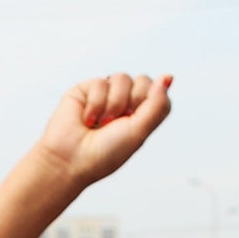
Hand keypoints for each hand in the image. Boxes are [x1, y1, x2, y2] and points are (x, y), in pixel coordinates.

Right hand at [30, 73, 173, 192]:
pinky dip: (96, 105)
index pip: (159, 91)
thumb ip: (157, 105)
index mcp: (141, 114)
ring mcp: (106, 94)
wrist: (70, 160)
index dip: (150, 102)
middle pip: (143, 81)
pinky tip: (87, 120)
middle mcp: (125, 102)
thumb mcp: (139, 131)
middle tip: (118, 122)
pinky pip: (101, 83)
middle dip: (132, 102)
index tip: (136, 120)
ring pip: (123, 78)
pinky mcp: (87, 89)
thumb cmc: (105, 154)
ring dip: (113, 105)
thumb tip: (168, 76)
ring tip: (101, 123)